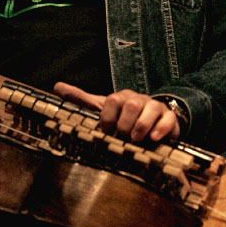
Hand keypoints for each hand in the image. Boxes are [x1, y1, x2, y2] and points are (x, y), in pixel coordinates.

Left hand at [52, 82, 180, 142]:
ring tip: (136, 140)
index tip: (106, 131)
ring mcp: (155, 107)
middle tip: (122, 137)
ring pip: (149, 109)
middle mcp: (138, 99)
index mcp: (121, 97)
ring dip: (140, 127)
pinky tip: (154, 139)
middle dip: (124, 124)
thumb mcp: (102, 108)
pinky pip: (167, 119)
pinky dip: (159, 129)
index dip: (107, 118)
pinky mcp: (169, 118)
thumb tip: (56, 87)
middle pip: (130, 105)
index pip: (112, 100)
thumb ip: (81, 99)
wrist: (154, 120)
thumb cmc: (124, 117)